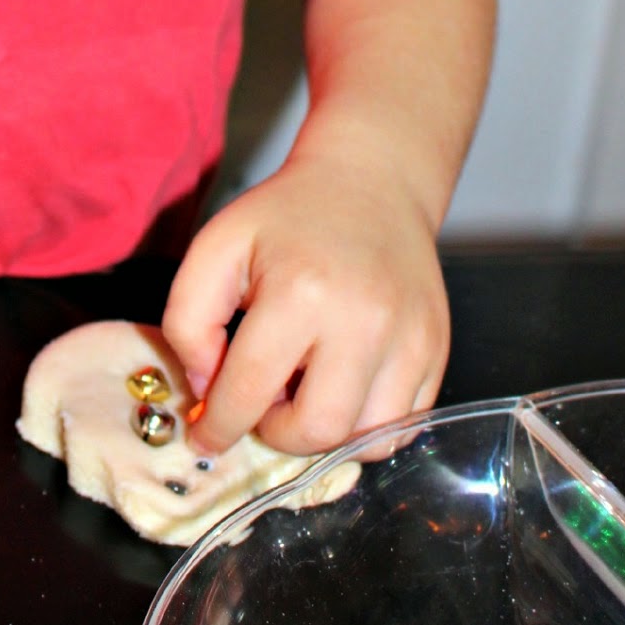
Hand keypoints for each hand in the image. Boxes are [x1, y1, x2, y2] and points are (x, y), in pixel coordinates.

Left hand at [161, 150, 448, 457]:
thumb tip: (206, 389)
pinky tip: (341, 386)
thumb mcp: (216, 247)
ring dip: (325, 433)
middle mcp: (364, 321)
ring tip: (304, 389)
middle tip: (263, 401)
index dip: (220, 427)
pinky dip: (366, 426)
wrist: (371, 184)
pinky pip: (403, 426)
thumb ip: (188, 319)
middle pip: (317, 430)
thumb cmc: (287, 217)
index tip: (206, 438)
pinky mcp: (436, 349)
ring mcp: (410, 339)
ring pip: (367, 441)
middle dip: (277, 433)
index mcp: (300, 292)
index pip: (250, 392)